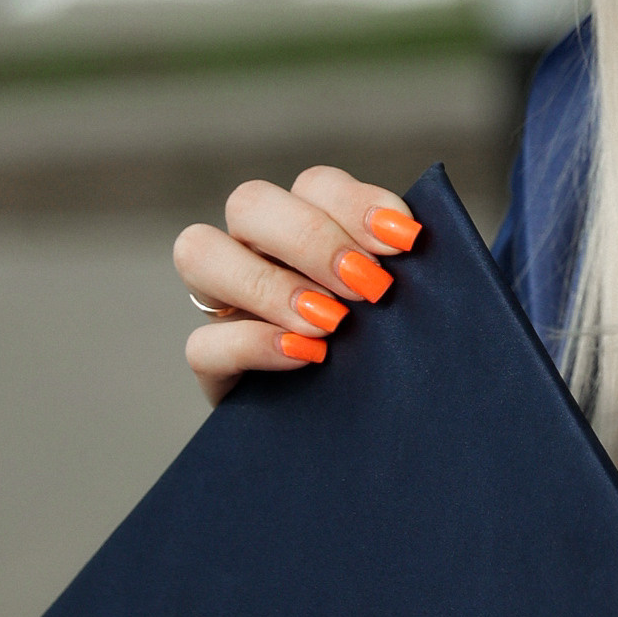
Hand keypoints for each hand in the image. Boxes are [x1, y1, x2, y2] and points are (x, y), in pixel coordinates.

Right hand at [171, 165, 420, 402]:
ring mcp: (225, 305)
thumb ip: (403, 274)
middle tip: (368, 285)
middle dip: (311, 238)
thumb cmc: (394, 355)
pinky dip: (252, 342)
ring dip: (269, 282)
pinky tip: (304, 356)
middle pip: (249, 202)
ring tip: (330, 322)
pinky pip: (202, 342)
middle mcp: (257, 252)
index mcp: (308, 225)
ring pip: (198, 251)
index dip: (356, 204)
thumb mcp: (401, 308)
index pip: (315, 185)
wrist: (364, 431)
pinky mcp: (212, 364)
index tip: (404, 242)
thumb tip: (419, 245)